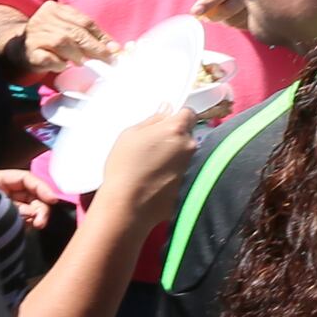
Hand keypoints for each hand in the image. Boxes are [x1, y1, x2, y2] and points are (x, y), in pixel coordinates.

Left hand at [0, 167, 57, 235]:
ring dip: (36, 217)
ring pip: (31, 209)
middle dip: (40, 207)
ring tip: (33, 226)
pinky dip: (28, 224)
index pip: (26, 179)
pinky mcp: (5, 222)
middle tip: (41, 223)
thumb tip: (32, 213)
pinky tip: (26, 228)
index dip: (41, 187)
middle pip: (32, 195)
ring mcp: (5, 207)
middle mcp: (4, 191)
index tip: (53, 200)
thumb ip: (12, 205)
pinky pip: (24, 221)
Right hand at [17, 1, 120, 73]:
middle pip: (75, 32)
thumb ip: (89, 36)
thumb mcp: (69, 31)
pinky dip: (59, 63)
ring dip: (77, 55)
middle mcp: (43, 19)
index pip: (84, 21)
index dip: (101, 36)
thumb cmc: (51, 40)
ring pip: (62, 43)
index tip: (115, 50)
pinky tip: (63, 66)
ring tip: (83, 62)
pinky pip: (48, 58)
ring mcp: (34, 35)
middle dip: (95, 48)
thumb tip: (115, 49)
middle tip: (107, 60)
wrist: (19, 49)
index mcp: (55, 9)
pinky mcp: (30, 52)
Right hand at [89, 102, 202, 232]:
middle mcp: (189, 147)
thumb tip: (166, 111)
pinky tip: (157, 180)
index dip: (177, 117)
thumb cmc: (124, 167)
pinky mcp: (190, 186)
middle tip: (155, 146)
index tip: (166, 123)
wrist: (127, 205)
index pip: (188, 113)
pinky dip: (174, 174)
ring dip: (175, 156)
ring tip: (153, 166)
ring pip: (186, 155)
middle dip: (175, 137)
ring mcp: (192, 167)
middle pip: (188, 135)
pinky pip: (184, 173)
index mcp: (175, 129)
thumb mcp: (130, 135)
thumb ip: (153, 120)